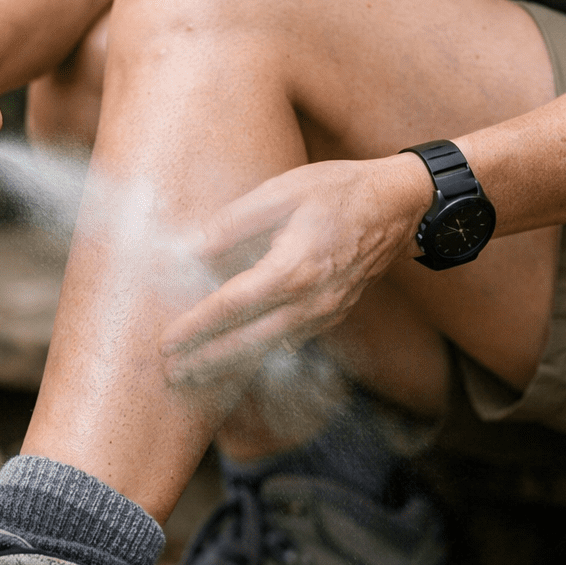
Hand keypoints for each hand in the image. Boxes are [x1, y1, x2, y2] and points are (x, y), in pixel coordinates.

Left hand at [159, 154, 432, 383]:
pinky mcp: (336, 312)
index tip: (167, 342)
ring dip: (231, 363)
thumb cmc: (337, 189)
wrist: (398, 202)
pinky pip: (292, 341)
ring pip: (271, 348)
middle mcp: (312, 299)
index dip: (197, 326)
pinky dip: (261, 354)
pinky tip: (238, 358)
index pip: (233, 305)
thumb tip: (191, 250)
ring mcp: (328, 310)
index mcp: (294, 266)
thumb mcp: (280, 192)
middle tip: (171, 373)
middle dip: (207, 360)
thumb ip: (232, 223)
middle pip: (250, 340)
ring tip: (195, 375)